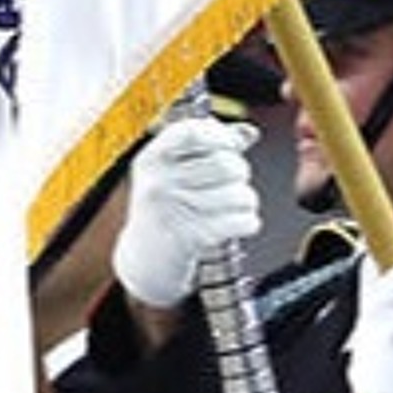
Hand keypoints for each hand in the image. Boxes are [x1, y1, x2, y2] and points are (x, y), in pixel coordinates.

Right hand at [112, 116, 262, 311]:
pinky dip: (248, 223)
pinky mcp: (192, 239)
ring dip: (246, 201)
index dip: (220, 134)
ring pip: (239, 194)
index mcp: (151, 160)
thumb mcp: (173, 172)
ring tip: (232, 207)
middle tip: (232, 183)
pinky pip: (242, 221)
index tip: (230, 145)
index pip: (192, 132)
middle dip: (240, 172)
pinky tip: (237, 224)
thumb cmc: (165, 209)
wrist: (143, 260)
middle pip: (226, 164)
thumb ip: (209, 146)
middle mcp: (158, 184)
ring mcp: (173, 212)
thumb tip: (248, 133)